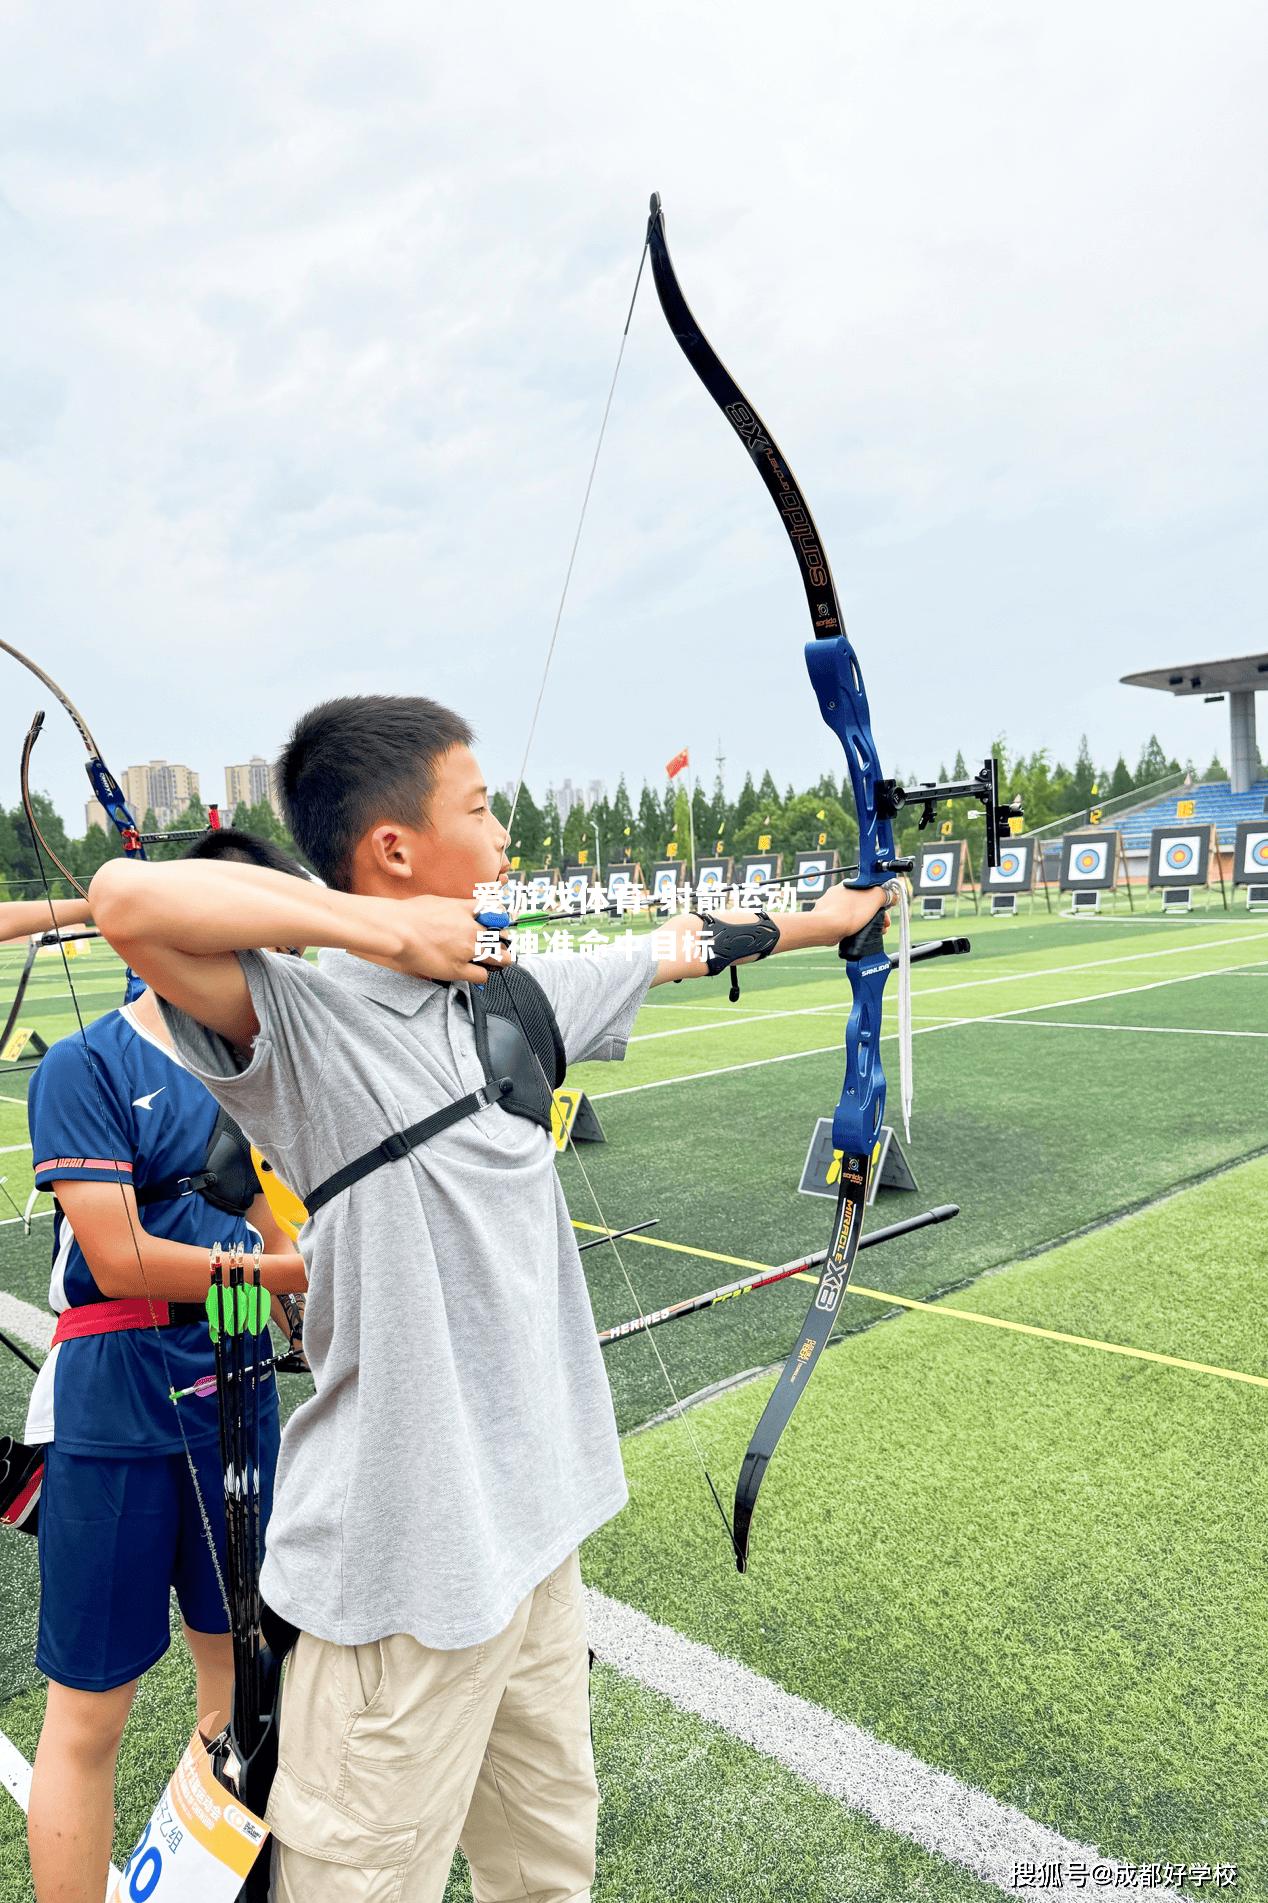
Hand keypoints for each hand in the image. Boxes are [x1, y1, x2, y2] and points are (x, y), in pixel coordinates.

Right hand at [383, 895, 513, 985]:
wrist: (397, 929)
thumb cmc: (409, 914)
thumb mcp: (437, 901)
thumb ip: (454, 907)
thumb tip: (458, 911)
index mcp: (466, 910)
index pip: (497, 910)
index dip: (500, 918)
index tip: (497, 923)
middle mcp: (471, 929)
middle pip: (502, 936)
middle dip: (501, 941)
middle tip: (496, 945)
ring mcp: (467, 949)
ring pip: (499, 958)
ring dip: (499, 960)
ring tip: (495, 962)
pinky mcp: (458, 968)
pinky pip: (482, 976)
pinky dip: (482, 975)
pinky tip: (475, 972)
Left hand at [809, 881, 894, 946]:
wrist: (826, 928)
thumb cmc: (847, 912)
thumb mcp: (874, 898)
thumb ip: (886, 893)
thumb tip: (892, 894)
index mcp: (851, 884)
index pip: (870, 889)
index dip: (882, 900)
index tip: (886, 909)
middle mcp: (839, 892)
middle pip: (863, 902)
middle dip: (876, 913)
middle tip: (883, 923)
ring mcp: (832, 905)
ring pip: (855, 912)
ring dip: (867, 921)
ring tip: (874, 931)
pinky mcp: (828, 918)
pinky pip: (845, 921)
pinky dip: (854, 927)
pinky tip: (859, 933)